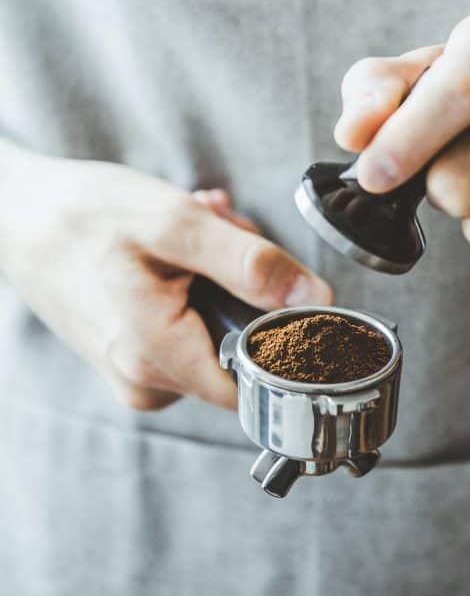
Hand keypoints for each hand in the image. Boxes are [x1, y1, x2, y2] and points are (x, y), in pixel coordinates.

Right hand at [0, 145, 331, 408]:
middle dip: (245, 285)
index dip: (281, 325)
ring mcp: (136, 373)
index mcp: (157, 357)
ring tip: (190, 236)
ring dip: (220, 277)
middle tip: (219, 232)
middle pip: (243, 345)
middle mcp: (146, 381)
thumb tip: (314, 298)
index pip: (261, 376)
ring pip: (219, 330)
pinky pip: (190, 328)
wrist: (15, 216)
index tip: (266, 274)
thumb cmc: (82, 214)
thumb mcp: (175, 223)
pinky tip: (174, 250)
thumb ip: (249, 263)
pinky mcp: (132, 358)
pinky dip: (195, 284)